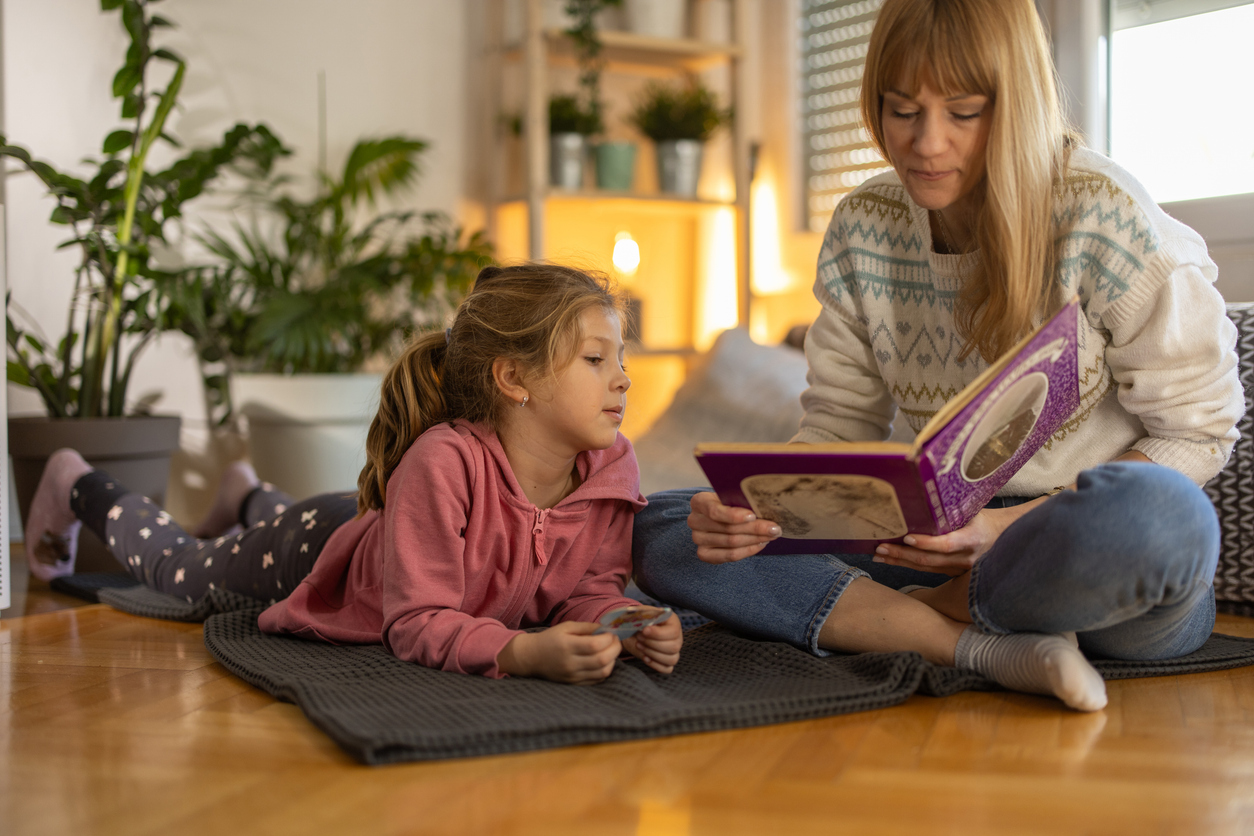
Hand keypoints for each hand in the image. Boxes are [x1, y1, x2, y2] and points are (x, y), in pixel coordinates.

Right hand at [497, 622, 621, 683]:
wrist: (532, 658)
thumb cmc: (550, 639)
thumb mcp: (566, 627)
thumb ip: (587, 627)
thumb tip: (607, 629)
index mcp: (567, 646)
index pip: (595, 645)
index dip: (609, 638)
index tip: (612, 633)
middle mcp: (570, 663)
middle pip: (602, 659)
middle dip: (615, 649)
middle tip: (616, 641)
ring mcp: (573, 676)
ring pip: (603, 672)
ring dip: (613, 660)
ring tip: (611, 651)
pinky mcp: (574, 684)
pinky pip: (597, 680)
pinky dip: (605, 670)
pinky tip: (604, 661)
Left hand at [622, 614, 682, 673]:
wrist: (635, 630)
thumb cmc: (640, 620)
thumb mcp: (642, 613)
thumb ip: (644, 615)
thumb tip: (645, 625)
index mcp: (674, 623)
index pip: (673, 632)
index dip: (658, 633)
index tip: (644, 630)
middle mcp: (678, 638)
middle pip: (673, 647)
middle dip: (652, 644)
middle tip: (639, 637)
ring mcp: (674, 651)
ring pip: (671, 659)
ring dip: (652, 654)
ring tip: (639, 645)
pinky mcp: (668, 662)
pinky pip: (667, 669)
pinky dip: (655, 665)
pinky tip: (644, 657)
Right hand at [688, 491, 781, 563]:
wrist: (721, 516)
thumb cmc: (730, 503)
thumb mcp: (734, 496)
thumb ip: (743, 499)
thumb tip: (764, 505)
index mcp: (699, 502)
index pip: (715, 511)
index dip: (734, 515)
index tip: (753, 515)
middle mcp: (694, 520)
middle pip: (728, 528)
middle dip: (755, 529)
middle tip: (774, 528)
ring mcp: (697, 539)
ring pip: (731, 543)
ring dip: (755, 539)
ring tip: (771, 535)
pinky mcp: (704, 554)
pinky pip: (729, 556)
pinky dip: (748, 550)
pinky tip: (760, 544)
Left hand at [872, 502, 1038, 574]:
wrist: (1002, 538)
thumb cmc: (981, 519)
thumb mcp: (972, 511)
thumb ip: (951, 510)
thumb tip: (922, 491)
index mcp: (973, 538)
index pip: (948, 544)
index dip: (927, 543)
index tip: (908, 538)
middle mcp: (966, 558)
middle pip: (930, 560)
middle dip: (902, 555)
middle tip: (881, 548)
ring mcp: (959, 569)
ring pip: (925, 568)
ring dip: (900, 561)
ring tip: (878, 555)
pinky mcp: (952, 574)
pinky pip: (927, 570)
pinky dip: (906, 564)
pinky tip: (890, 560)